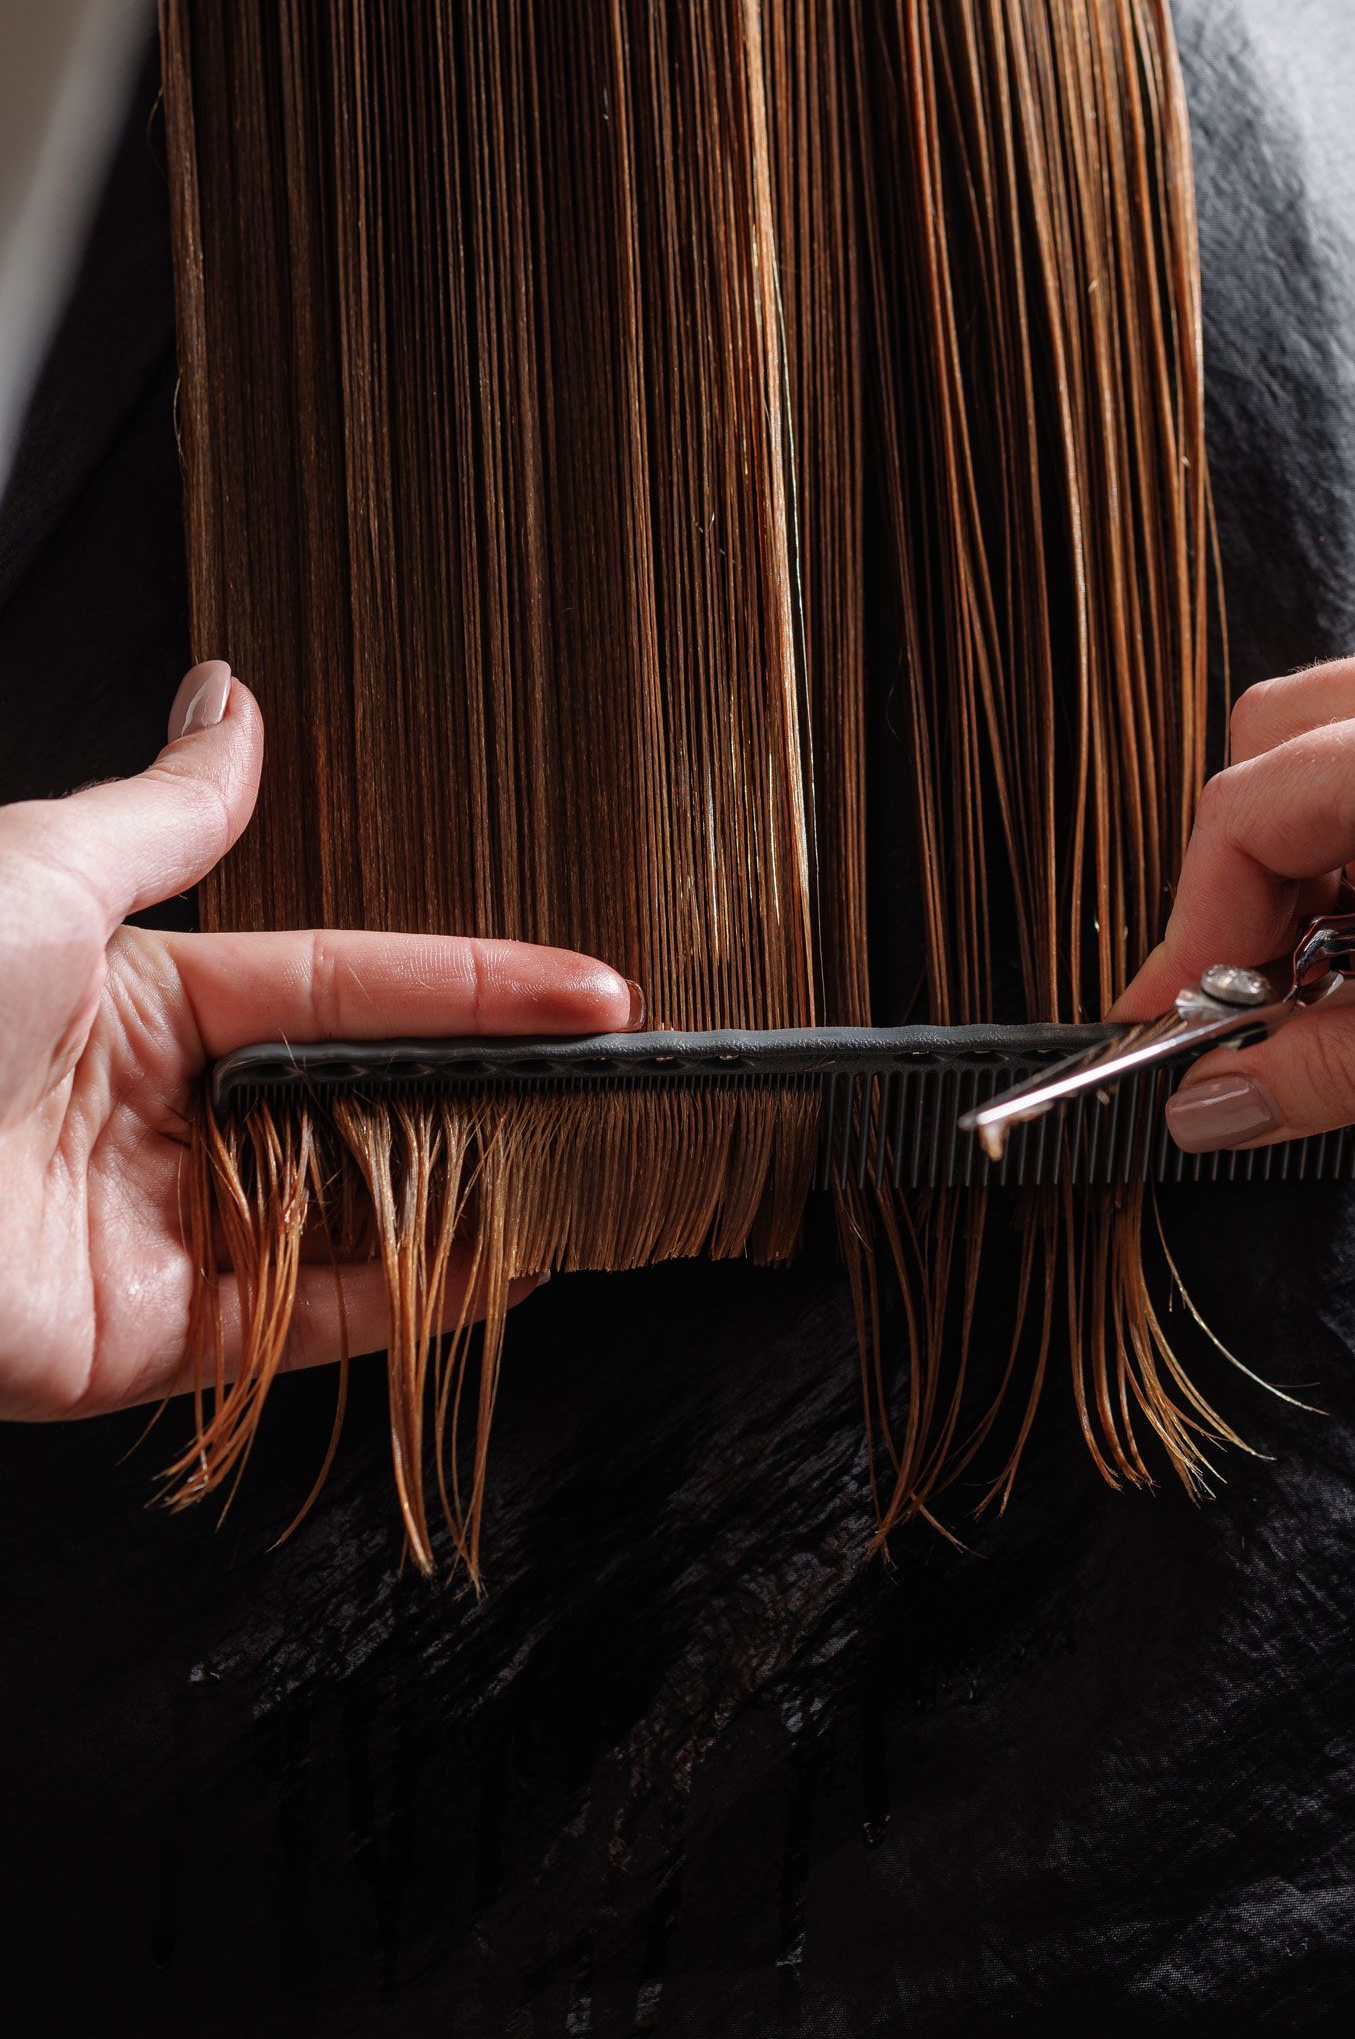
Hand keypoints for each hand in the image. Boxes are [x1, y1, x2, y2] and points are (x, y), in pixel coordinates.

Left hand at [0, 661, 640, 1418]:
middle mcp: (159, 1113)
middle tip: (614, 1088)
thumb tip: (233, 698)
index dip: (473, 986)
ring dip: (469, 1198)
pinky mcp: (141, 1340)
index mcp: (139, 995)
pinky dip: (409, 1306)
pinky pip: (299, 1325)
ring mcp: (156, 1230)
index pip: (348, 983)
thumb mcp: (44, 868)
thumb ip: (173, 807)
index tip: (591, 990)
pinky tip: (500, 1268)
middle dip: (488, 1096)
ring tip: (585, 1173)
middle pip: (362, 1102)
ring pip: (349, 1216)